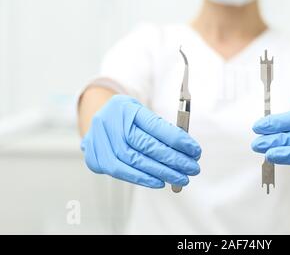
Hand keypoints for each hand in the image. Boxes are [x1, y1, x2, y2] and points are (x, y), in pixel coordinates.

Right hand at [81, 95, 200, 187]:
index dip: (177, 140)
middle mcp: (110, 122)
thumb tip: (185, 149)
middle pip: (146, 145)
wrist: (97, 119)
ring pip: (134, 161)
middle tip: (192, 168)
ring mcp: (99, 140)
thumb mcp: (141, 113)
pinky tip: (159, 181)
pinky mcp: (95, 157)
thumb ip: (160, 128)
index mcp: (126, 107)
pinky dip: (142, 178)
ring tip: (180, 178)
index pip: (155, 126)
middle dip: (173, 160)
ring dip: (161, 172)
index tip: (194, 150)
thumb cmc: (126, 118)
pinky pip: (121, 171)